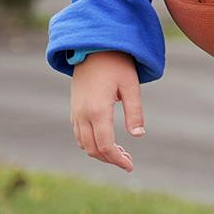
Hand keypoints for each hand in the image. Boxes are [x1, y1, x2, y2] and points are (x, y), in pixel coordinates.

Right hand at [70, 51, 144, 171]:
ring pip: (84, 144)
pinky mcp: (74, 109)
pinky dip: (91, 143)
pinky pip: (79, 134)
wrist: (92, 46)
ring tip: (121, 152)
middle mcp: (82, 115)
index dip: (117, 159)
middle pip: (92, 149)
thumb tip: (138, 136)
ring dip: (100, 152)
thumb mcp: (131, 86)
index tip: (130, 166)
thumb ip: (135, 111)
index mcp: (97, 111)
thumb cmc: (116, 64)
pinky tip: (107, 141)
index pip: (105, 146)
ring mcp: (75, 112)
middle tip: (128, 161)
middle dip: (110, 159)